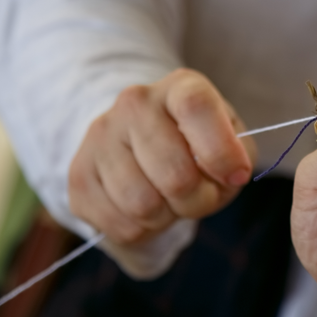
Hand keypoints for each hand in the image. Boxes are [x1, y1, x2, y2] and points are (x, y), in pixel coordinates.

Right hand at [69, 68, 255, 244]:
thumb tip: (230, 173)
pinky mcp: (79, 175)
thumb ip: (237, 154)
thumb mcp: (232, 143)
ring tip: (171, 200)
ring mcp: (100, 136)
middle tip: (201, 195)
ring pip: (143, 206)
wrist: (147, 145)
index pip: (196, 106)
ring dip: (168, 216)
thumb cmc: (202, 146)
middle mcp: (135, 102)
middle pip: (174, 175)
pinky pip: (120, 226)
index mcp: (181, 86)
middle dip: (198, 200)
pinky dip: (143, 230)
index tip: (235, 175)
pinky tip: (146, 208)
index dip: (220, 151)